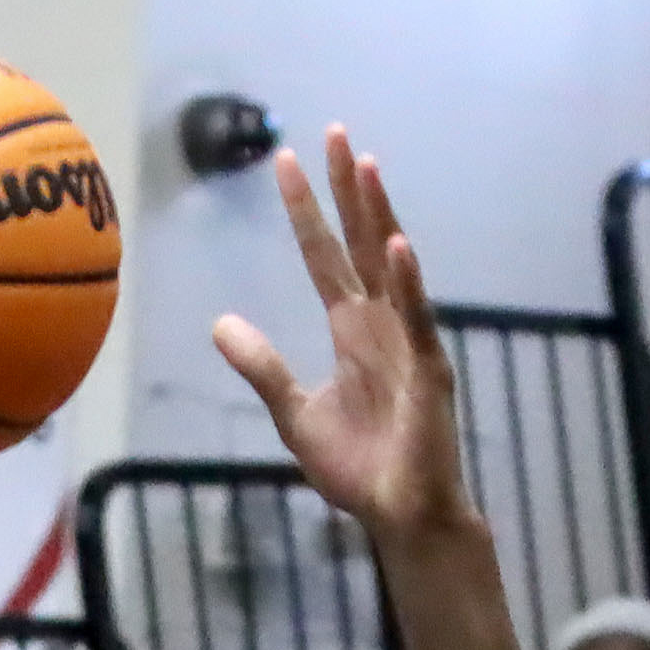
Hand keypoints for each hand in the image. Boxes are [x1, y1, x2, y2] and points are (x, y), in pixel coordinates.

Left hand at [212, 131, 468, 543]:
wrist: (400, 517)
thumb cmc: (359, 470)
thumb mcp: (294, 414)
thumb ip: (262, 367)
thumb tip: (220, 323)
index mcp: (352, 330)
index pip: (324, 256)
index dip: (305, 210)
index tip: (284, 160)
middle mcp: (381, 325)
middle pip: (360, 242)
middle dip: (345, 189)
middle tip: (332, 132)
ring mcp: (409, 342)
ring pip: (391, 266)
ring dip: (378, 215)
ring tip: (364, 165)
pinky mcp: (428, 371)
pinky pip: (417, 319)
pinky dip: (409, 283)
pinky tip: (397, 246)